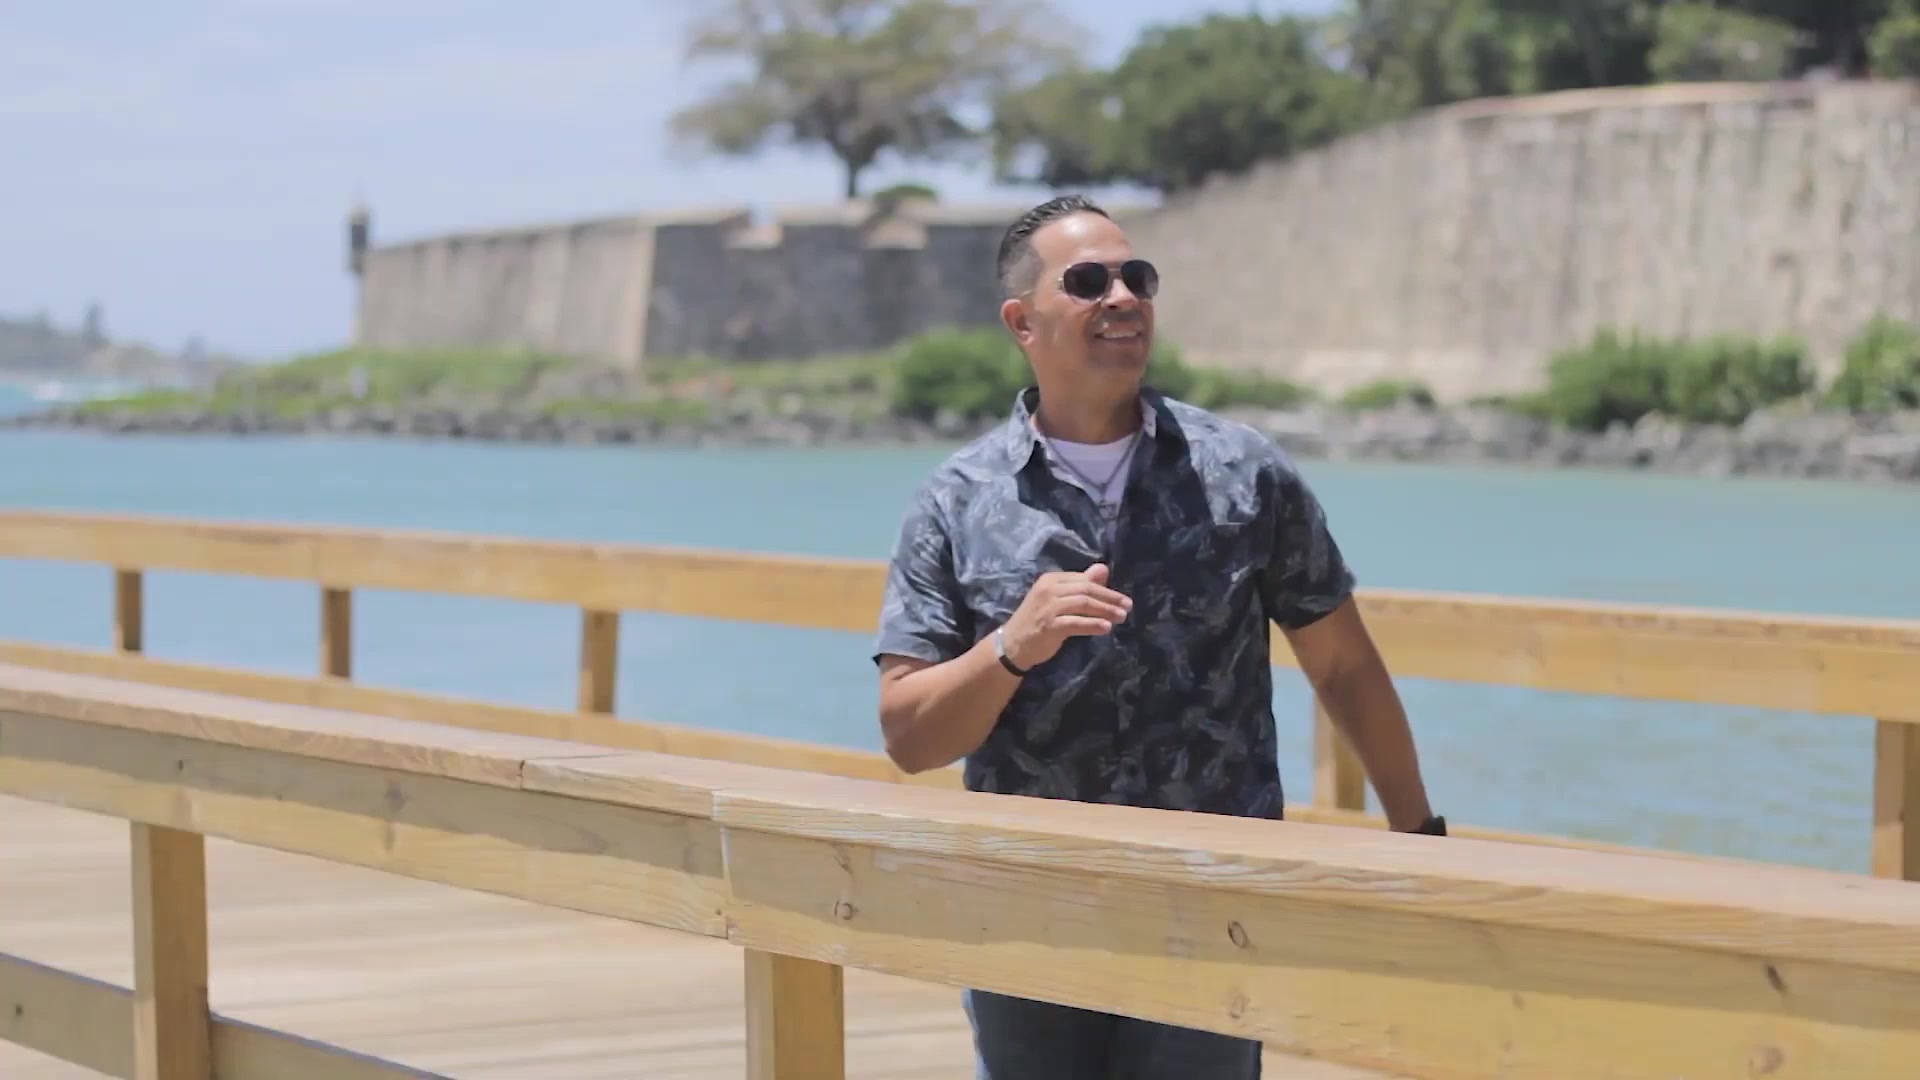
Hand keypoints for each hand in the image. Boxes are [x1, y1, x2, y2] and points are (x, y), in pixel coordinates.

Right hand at [1001, 563, 1131, 669]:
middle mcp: (1049, 590)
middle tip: (1127, 607)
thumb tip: (1103, 569)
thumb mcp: (1058, 599)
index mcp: (1051, 579)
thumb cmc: (1037, 621)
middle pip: (1086, 590)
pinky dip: (1093, 625)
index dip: (1106, 589)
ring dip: (1105, 611)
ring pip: (1084, 604)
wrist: (1013, 644)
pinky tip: (1106, 628)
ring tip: (1121, 618)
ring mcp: (1048, 608)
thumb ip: (1080, 584)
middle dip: (1110, 599)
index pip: (1084, 580)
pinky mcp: (1050, 626)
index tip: (1123, 599)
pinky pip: (1076, 623)